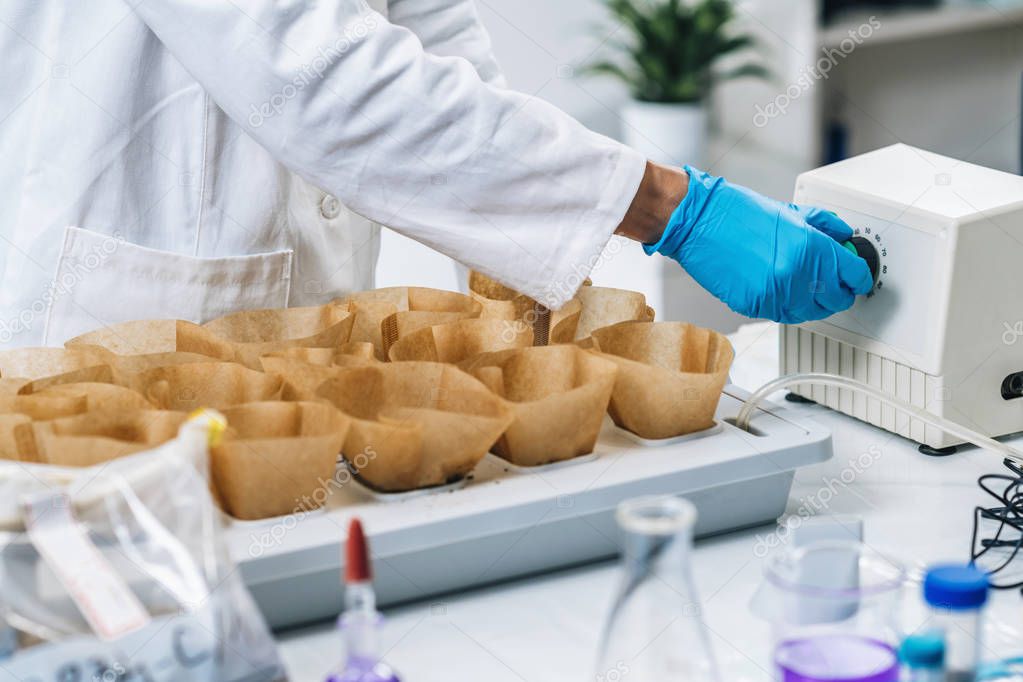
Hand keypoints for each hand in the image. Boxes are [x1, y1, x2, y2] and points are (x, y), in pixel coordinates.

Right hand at [644, 166, 872, 322]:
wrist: (698, 223)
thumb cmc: (737, 212)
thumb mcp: (789, 212)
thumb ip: (823, 227)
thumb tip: (843, 237)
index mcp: (810, 248)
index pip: (853, 275)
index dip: (859, 276)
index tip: (858, 277)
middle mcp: (795, 276)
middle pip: (836, 300)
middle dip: (839, 291)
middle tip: (836, 283)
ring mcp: (774, 295)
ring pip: (809, 313)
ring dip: (813, 302)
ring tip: (806, 286)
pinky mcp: (754, 306)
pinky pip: (782, 314)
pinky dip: (787, 304)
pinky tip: (781, 287)